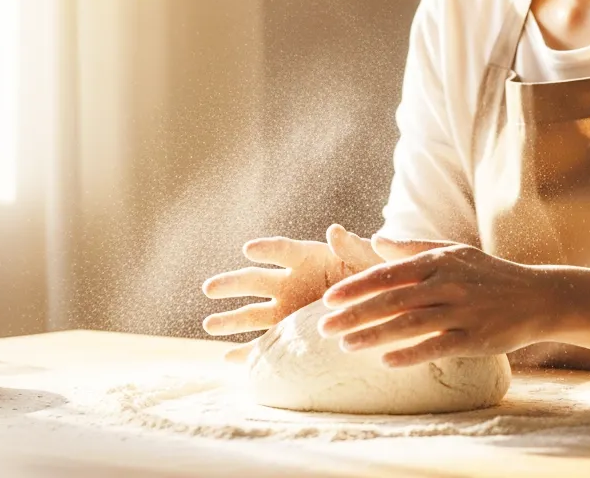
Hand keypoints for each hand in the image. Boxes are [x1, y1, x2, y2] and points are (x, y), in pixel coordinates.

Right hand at [202, 224, 382, 361]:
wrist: (381, 304)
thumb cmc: (374, 275)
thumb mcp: (370, 261)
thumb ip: (354, 248)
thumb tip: (336, 231)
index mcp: (308, 258)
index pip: (283, 251)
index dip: (267, 249)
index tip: (248, 249)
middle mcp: (291, 282)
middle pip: (256, 281)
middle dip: (232, 284)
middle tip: (209, 288)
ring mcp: (287, 309)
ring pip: (253, 314)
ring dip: (230, 319)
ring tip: (208, 324)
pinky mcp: (290, 334)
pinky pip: (264, 344)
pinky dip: (247, 352)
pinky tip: (227, 358)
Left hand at [316, 240, 560, 367]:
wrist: (537, 297)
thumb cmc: (490, 275)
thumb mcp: (454, 253)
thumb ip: (413, 248)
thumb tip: (375, 240)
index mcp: (439, 263)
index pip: (388, 274)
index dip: (356, 287)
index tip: (329, 300)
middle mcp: (447, 285)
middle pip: (392, 300)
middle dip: (355, 314)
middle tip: (323, 328)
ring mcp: (461, 312)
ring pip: (409, 324)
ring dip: (374, 336)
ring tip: (345, 346)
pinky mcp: (475, 338)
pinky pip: (437, 347)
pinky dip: (411, 354)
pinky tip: (387, 363)